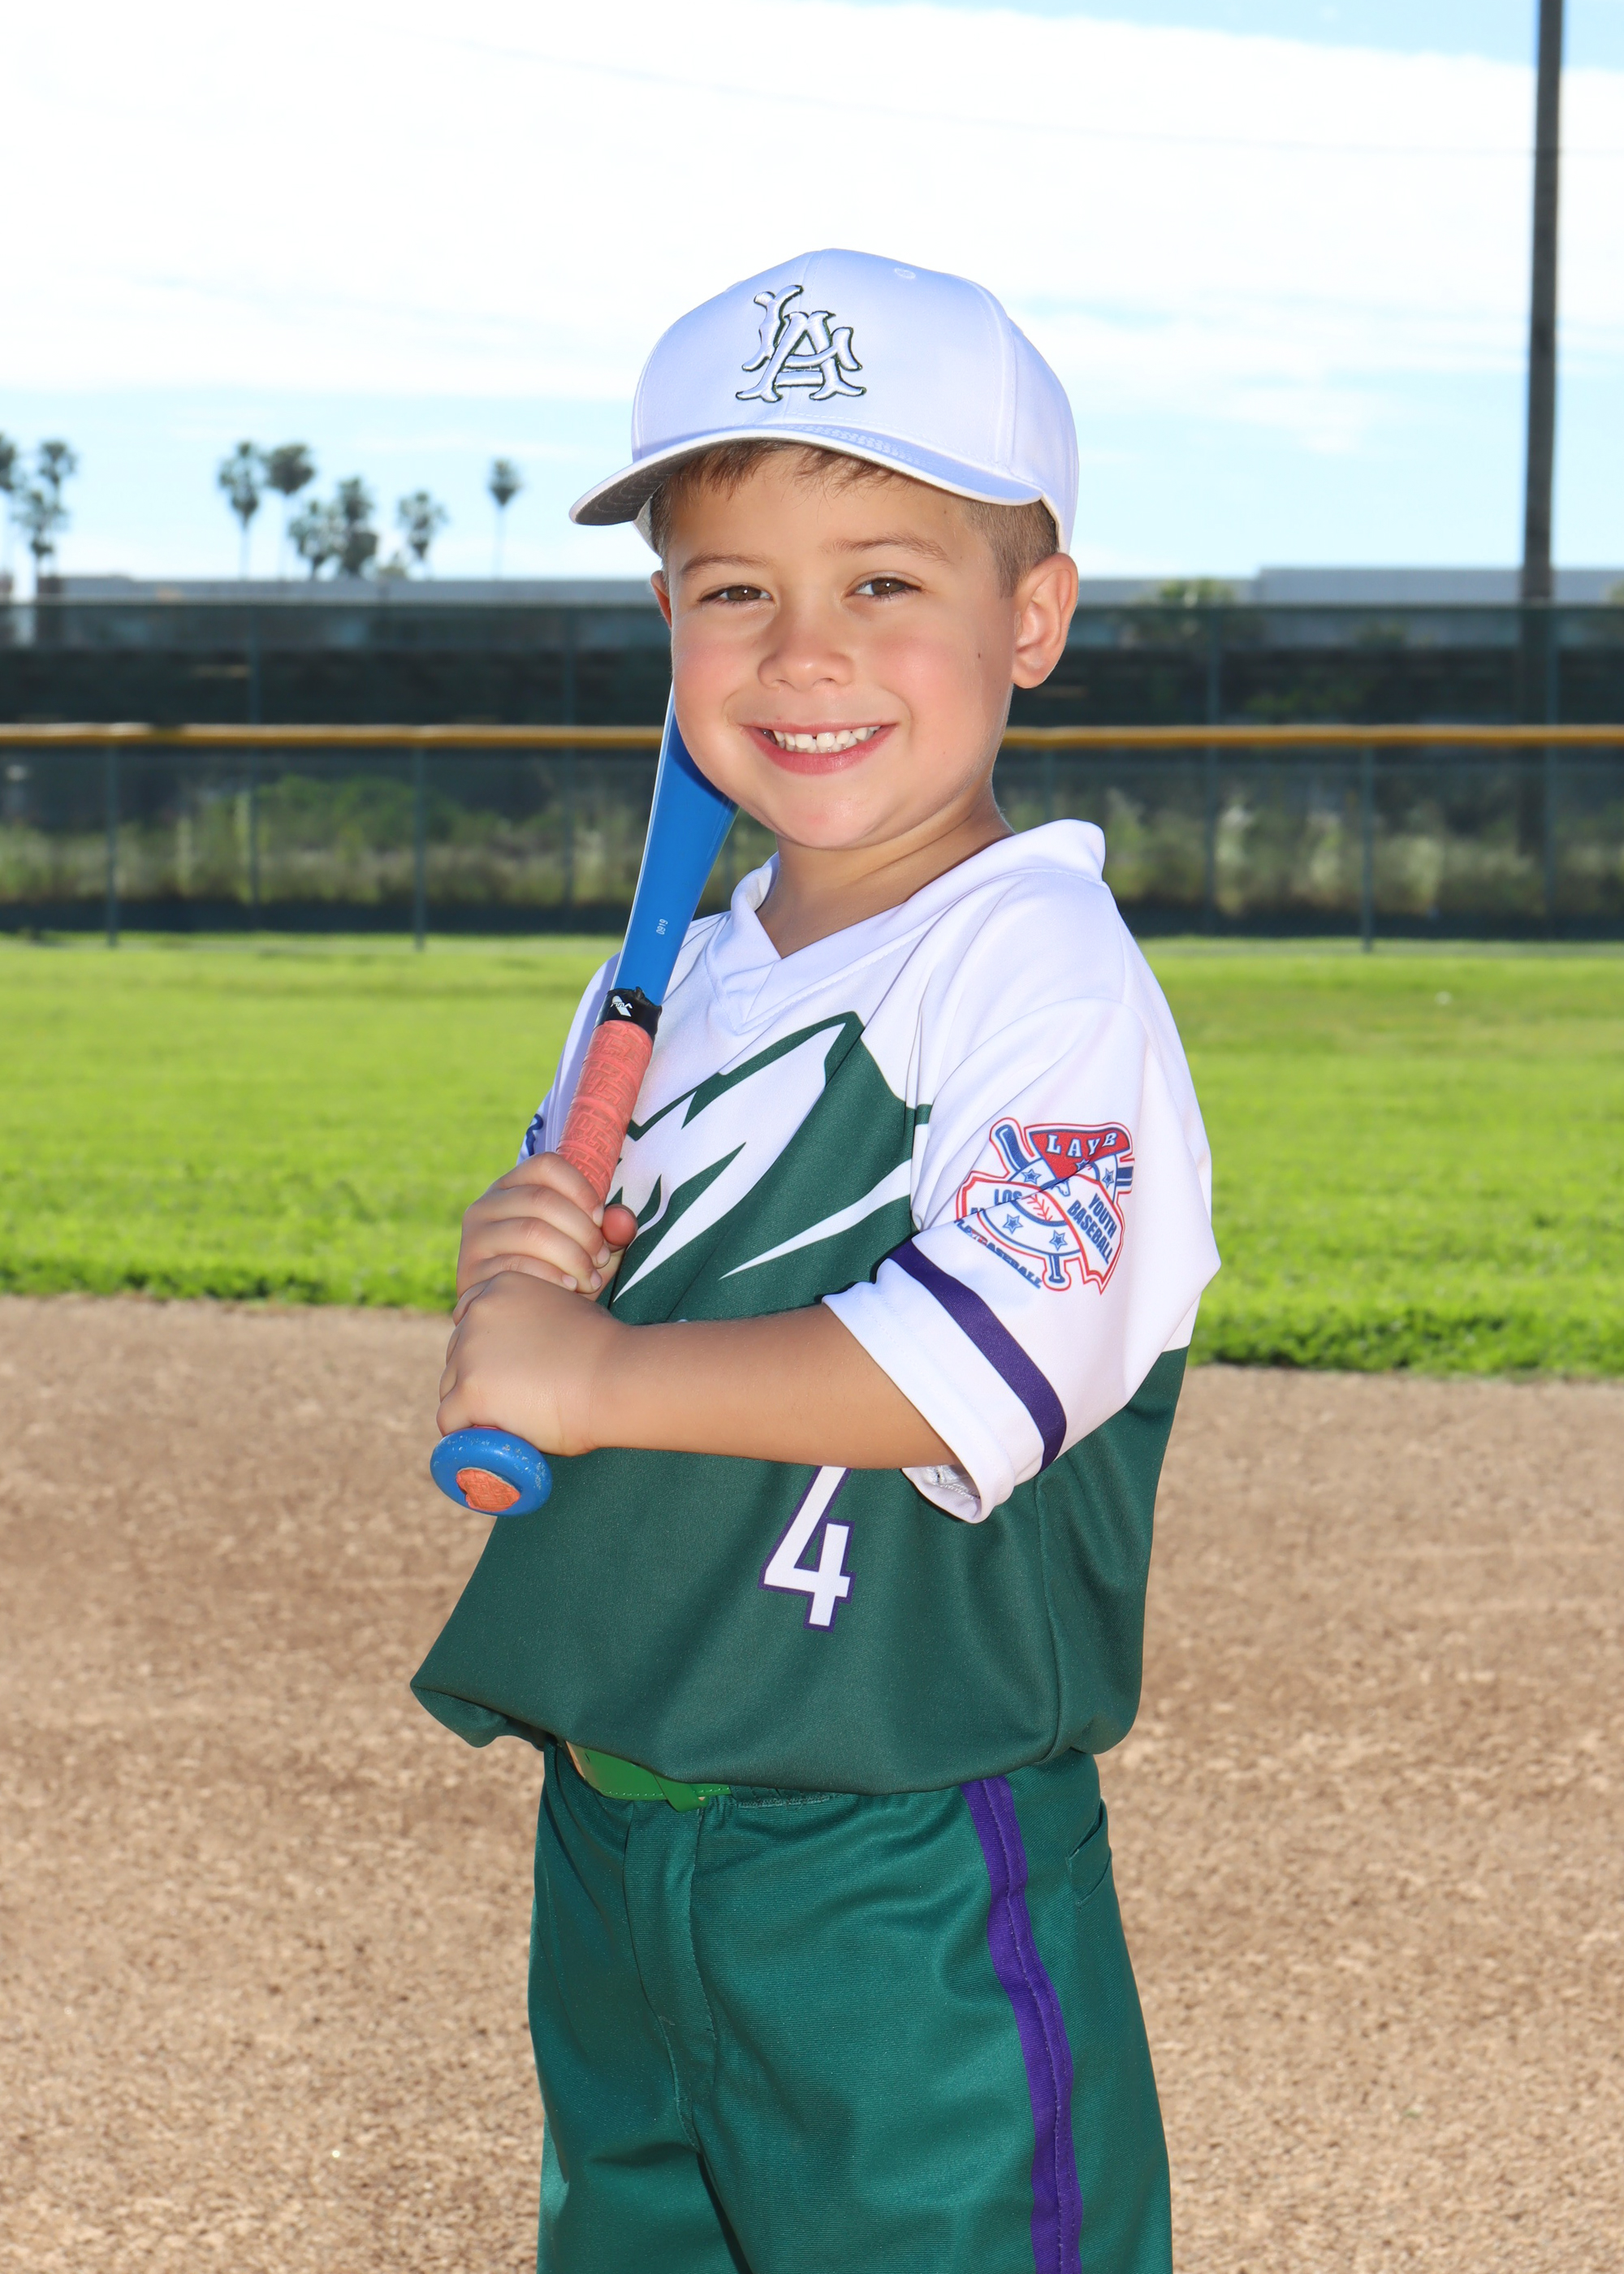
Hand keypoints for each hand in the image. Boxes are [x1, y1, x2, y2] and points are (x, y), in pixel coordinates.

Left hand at [438, 1270, 620, 1454]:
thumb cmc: (603, 1350)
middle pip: (456, 1355)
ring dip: (474, 1406)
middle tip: (514, 1398)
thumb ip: (532, 1318)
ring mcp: (470, 1352)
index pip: (468, 1319)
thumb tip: (519, 1347)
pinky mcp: (470, 1390)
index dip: (484, 1349)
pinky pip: (450, 1420)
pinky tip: (494, 1437)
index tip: (505, 1369)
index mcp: (501, 1286)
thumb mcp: (563, 1309)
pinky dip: (468, 1434)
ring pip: (451, 1389)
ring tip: (513, 1417)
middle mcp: (479, 1313)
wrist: (616, 1377)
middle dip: (477, 1377)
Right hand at [457, 1149, 639, 1300]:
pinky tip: (569, 1290)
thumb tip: (622, 1219)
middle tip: (600, 1258)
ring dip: (571, 1257)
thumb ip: (611, 1230)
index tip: (601, 1218)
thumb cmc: (561, 1274)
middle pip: (542, 1199)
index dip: (580, 1188)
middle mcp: (487, 1205)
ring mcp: (475, 1237)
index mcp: (513, 1186)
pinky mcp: (471, 1270)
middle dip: (582, 1231)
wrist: (521, 1320)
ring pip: (531, 1231)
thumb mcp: (589, 1248)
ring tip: (589, 1279)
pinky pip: (516, 1265)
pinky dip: (551, 1277)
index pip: (547, 1165)